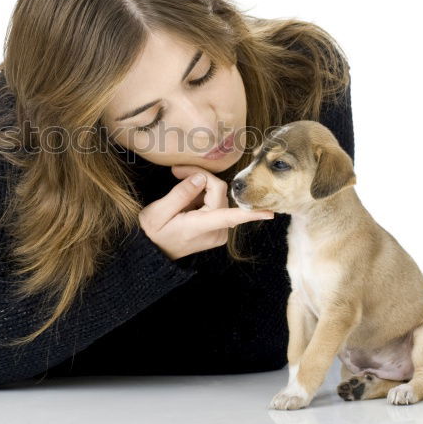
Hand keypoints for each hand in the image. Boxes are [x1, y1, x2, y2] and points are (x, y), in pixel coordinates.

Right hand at [138, 165, 275, 260]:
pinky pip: (215, 203)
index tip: (270, 212)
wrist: (152, 252)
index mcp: (200, 227)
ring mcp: (218, 232)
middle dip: (200, 178)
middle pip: (218, 192)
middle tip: (176, 172)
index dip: (251, 213)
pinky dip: (201, 196)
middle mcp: (215, 231)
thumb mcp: (158, 212)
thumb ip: (181, 193)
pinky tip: (186, 200)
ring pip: (217, 196)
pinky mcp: (217, 229)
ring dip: (199, 187)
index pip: (229, 216)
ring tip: (177, 187)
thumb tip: (200, 178)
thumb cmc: (152, 233)